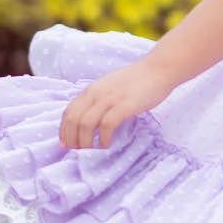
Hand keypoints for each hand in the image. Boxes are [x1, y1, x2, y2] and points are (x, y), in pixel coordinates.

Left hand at [58, 56, 173, 149]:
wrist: (158, 70)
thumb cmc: (137, 80)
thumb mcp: (110, 86)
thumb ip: (98, 99)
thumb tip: (89, 120)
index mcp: (91, 89)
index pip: (68, 112)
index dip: (63, 130)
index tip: (65, 144)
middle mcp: (96, 93)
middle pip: (74, 120)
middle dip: (72, 139)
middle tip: (78, 152)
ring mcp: (110, 99)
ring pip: (86, 124)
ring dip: (85, 142)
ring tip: (91, 151)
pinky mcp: (124, 105)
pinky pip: (107, 125)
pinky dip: (103, 138)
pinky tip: (107, 145)